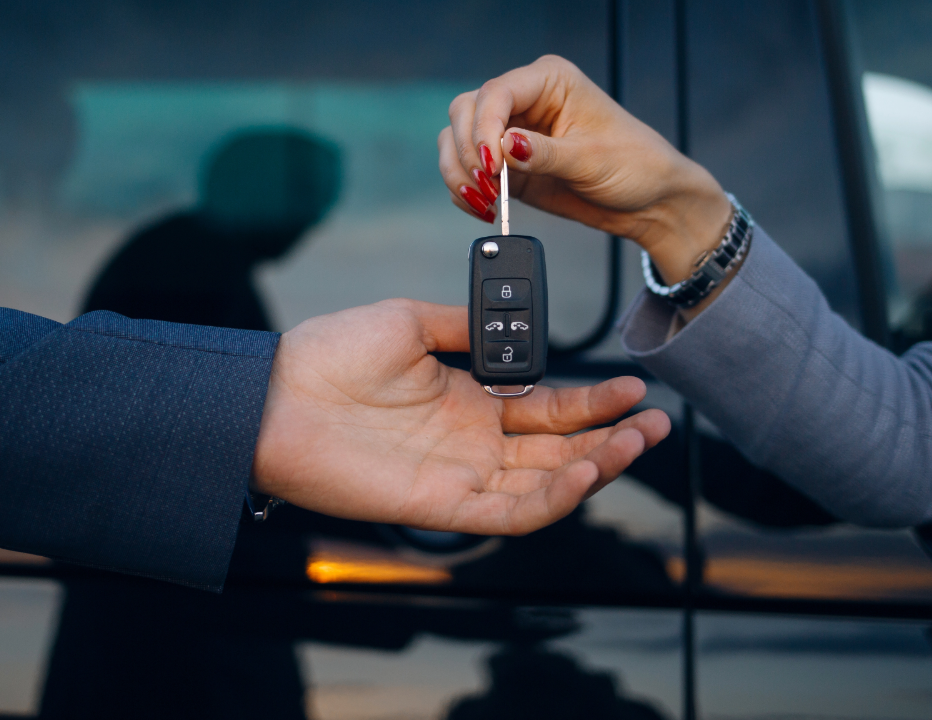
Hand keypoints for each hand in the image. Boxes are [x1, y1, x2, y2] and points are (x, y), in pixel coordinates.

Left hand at [252, 299, 669, 534]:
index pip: (547, 409)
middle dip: (612, 438)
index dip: (593, 402)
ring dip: (596, 467)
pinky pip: (509, 514)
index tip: (633, 385)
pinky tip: (584, 472)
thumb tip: (510, 322)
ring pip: (545, 485)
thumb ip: (466, 326)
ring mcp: (459, 477)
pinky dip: (552, 499)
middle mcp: (471, 444)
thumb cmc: (329, 356)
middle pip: (559, 450)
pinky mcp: (440, 506)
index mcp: (469, 402)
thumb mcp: (410, 321)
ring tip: (636, 443)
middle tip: (656, 423)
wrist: (274, 395)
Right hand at [438, 55, 732, 287]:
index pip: (496, 92)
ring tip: (485, 200)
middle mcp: (526, 101)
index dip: (484, 128)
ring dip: (461, 172)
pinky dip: (465, 190)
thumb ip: (545, 154)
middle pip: (466, 112)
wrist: (649, 202)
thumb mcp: (592, 160)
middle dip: (468, 151)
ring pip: (456, 140)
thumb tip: (505, 146)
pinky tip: (484, 207)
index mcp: (550, 81)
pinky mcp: (508, 166)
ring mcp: (512, 133)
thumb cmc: (636, 166)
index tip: (492, 164)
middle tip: (488, 186)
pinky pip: (468, 171)